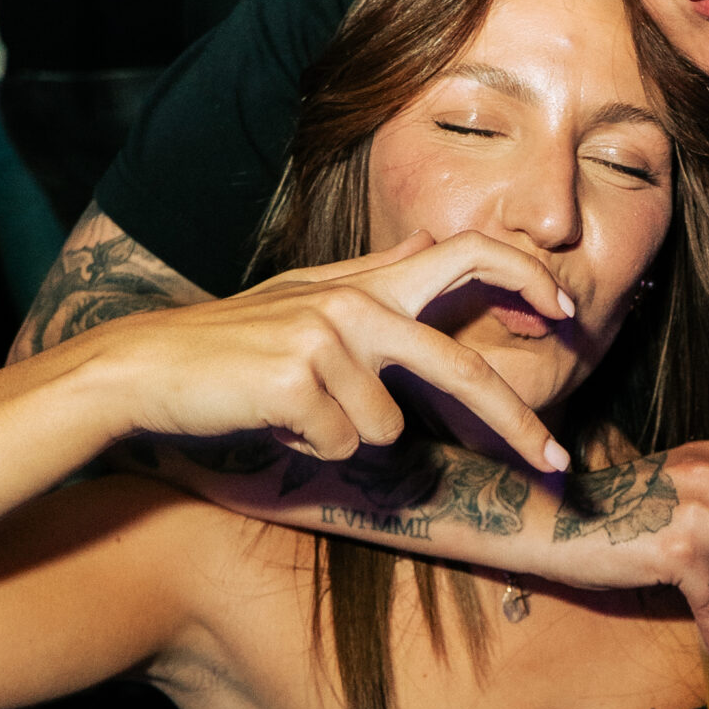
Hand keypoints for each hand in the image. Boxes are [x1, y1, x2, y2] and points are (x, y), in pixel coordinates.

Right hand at [109, 230, 580, 471]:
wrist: (140, 369)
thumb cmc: (226, 349)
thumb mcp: (303, 299)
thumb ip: (373, 278)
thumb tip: (432, 242)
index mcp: (362, 281)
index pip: (466, 255)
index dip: (525, 278)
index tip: (569, 314)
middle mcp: (353, 301)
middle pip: (459, 366)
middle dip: (517, 423)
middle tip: (558, 466)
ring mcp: (326, 337)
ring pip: (387, 431)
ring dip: (345, 443)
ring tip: (292, 417)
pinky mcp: (299, 379)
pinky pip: (343, 448)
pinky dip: (310, 452)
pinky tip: (270, 424)